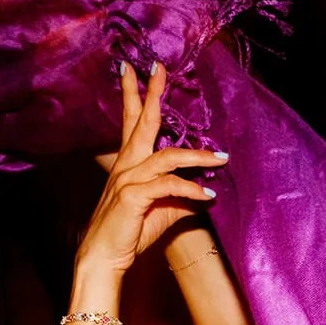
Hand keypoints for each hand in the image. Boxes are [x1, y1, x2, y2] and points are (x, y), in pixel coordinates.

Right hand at [75, 62, 229, 273]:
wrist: (105, 256)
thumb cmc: (130, 231)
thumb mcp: (162, 210)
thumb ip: (182, 197)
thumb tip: (206, 192)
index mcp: (129, 162)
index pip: (133, 121)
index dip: (137, 94)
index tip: (142, 70)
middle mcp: (127, 165)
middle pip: (142, 122)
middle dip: (152, 94)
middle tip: (161, 68)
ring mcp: (127, 179)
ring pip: (167, 157)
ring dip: (197, 156)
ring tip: (221, 158)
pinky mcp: (132, 197)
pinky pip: (167, 186)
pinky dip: (190, 189)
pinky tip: (207, 195)